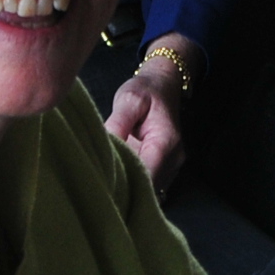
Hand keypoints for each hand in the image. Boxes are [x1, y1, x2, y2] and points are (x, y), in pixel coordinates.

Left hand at [105, 42, 196, 193]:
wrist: (165, 84)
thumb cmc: (146, 90)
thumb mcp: (128, 99)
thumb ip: (117, 123)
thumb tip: (104, 148)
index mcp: (165, 142)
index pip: (146, 177)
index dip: (124, 185)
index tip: (103, 183)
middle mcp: (174, 159)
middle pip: (148, 187)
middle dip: (124, 188)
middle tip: (100, 182)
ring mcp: (172, 166)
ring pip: (150, 189)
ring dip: (130, 187)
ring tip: (108, 178)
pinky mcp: (166, 169)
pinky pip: (151, 184)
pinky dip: (135, 183)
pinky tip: (120, 175)